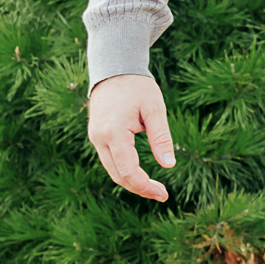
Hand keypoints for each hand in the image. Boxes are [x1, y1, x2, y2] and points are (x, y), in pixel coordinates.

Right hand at [87, 73, 174, 201]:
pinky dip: (124, 170)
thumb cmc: (137, 87)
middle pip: (118, 175)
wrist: (114, 68)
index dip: (145, 186)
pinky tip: (141, 174)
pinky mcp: (96, 136)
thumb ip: (161, 137)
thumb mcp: (155, 109)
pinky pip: (110, 160)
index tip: (163, 193)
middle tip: (162, 194)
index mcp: (114, 133)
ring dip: (131, 181)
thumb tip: (169, 165)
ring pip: (112, 170)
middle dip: (139, 188)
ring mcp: (95, 138)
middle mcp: (99, 138)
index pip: (128, 171)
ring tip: (154, 188)